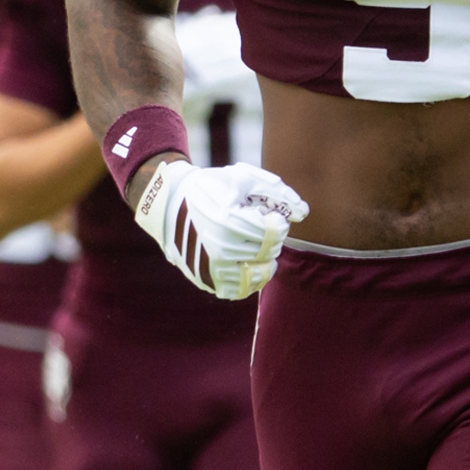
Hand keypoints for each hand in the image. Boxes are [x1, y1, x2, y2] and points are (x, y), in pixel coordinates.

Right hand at [131, 158, 305, 299]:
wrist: (167, 204)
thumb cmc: (208, 187)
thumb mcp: (241, 178)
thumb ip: (276, 192)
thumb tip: (303, 213)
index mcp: (229, 222)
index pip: (275, 232)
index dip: (276, 221)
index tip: (265, 214)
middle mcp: (220, 248)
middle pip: (269, 251)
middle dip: (269, 238)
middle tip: (255, 227)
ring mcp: (211, 267)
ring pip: (259, 274)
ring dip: (263, 259)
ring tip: (253, 245)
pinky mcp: (205, 280)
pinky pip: (239, 290)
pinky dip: (249, 279)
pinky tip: (247, 264)